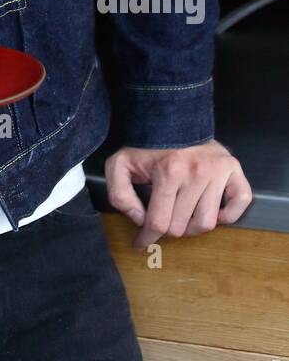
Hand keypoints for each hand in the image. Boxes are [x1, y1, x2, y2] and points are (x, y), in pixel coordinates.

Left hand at [105, 139, 252, 250]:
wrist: (171, 115)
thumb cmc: (146, 143)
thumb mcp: (120, 163)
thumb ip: (120, 194)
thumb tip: (139, 219)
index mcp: (168, 172)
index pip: (159, 222)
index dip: (147, 238)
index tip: (141, 244)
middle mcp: (196, 173)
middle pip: (181, 227)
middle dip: (166, 228)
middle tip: (161, 219)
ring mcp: (218, 171)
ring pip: (207, 223)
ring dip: (191, 226)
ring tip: (181, 215)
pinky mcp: (233, 169)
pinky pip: (240, 202)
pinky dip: (228, 214)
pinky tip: (212, 210)